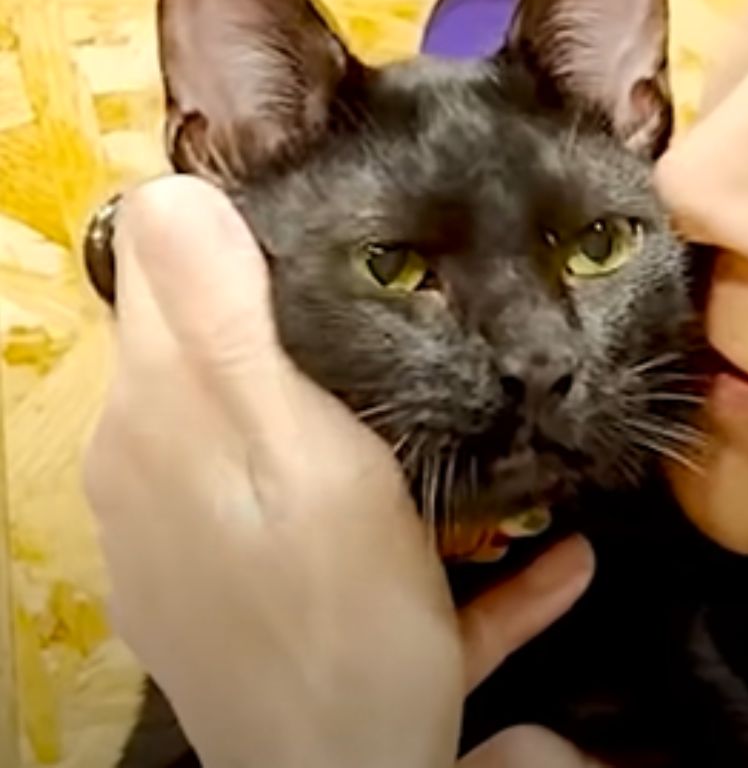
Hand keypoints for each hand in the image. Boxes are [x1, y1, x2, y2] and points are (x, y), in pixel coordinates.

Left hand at [83, 177, 594, 767]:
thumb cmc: (333, 614)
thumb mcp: (294, 456)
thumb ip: (228, 330)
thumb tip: (169, 191)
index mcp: (163, 425)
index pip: (154, 274)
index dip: (224, 218)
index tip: (325, 195)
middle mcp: (162, 475)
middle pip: (221, 349)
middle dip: (296, 300)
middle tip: (415, 276)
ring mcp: (203, 544)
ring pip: (276, 434)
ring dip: (351, 405)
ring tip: (459, 382)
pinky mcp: (256, 598)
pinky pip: (322, 535)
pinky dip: (394, 523)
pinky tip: (536, 551)